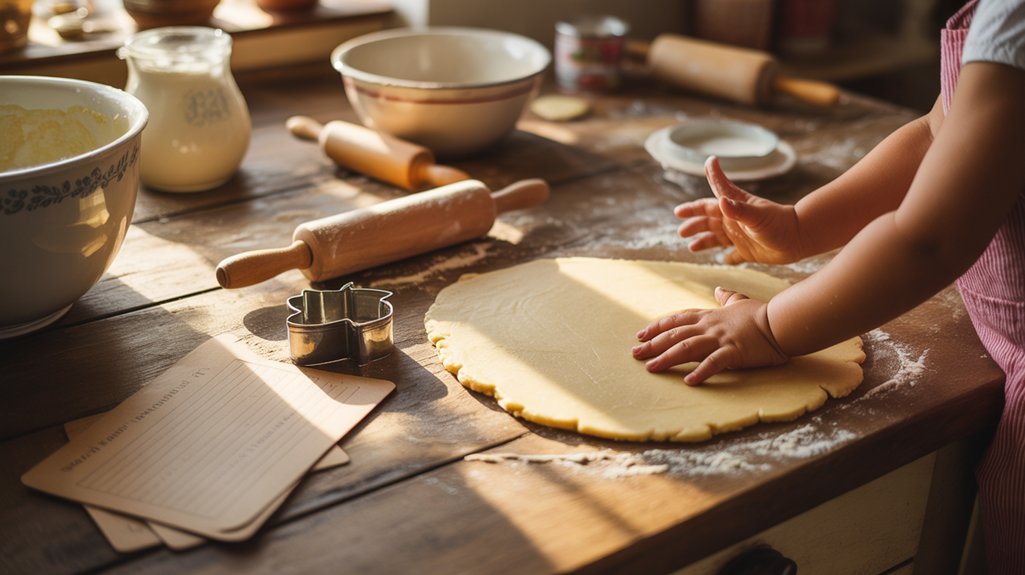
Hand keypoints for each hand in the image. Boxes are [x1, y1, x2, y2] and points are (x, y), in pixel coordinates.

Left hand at [632, 287, 788, 384]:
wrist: (780, 322)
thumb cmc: (760, 314)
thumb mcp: (739, 301)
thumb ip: (726, 297)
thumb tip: (718, 290)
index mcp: (709, 316)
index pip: (677, 320)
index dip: (657, 327)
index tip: (640, 335)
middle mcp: (710, 327)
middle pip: (675, 335)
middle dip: (653, 345)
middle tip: (635, 354)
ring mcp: (721, 339)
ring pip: (687, 347)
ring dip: (667, 358)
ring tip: (651, 368)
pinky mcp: (734, 352)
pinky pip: (714, 362)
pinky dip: (701, 371)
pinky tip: (688, 381)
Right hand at [675, 157, 803, 264]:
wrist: (799, 239)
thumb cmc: (779, 224)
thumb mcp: (757, 216)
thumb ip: (738, 208)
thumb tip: (720, 201)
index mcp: (734, 207)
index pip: (715, 194)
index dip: (710, 180)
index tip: (709, 162)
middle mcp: (734, 220)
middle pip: (708, 218)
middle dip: (693, 221)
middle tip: (680, 227)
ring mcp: (740, 235)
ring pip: (715, 237)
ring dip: (703, 240)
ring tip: (690, 246)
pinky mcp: (748, 251)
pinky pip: (733, 255)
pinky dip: (727, 257)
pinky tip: (722, 260)